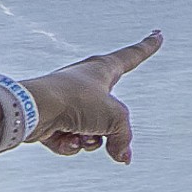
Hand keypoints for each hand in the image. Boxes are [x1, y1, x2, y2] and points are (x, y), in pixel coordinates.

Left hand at [29, 36, 161, 163]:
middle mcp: (85, 83)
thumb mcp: (115, 118)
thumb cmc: (76, 101)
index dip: (147, 47)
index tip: (157, 34)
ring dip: (90, 140)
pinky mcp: (51, 120)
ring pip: (91, 130)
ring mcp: (68, 102)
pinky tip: (64, 140)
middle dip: (110, 129)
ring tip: (81, 136)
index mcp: (103, 69)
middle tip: (110, 138)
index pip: (132, 56)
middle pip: (110, 112)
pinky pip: (70, 139)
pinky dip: (69, 144)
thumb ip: (123, 138)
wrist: (33, 110)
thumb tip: (121, 156)